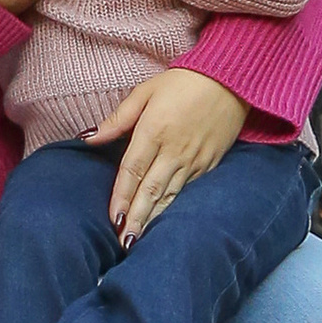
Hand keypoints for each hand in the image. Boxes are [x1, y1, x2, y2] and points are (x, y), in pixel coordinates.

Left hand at [91, 66, 247, 240]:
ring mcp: (194, 159)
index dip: (121, 197)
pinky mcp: (210, 163)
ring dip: (153, 218)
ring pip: (169, 195)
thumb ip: (118, 119)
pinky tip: (163, 220)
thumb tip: (89, 138)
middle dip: (135, 218)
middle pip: (150, 190)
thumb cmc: (184, 82)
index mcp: (154, 130)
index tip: (111, 219)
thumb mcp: (145, 92)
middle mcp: (174, 150)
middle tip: (123, 242)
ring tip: (138, 239)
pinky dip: (173, 206)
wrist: (232, 80)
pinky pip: (187, 189)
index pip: (132, 171)